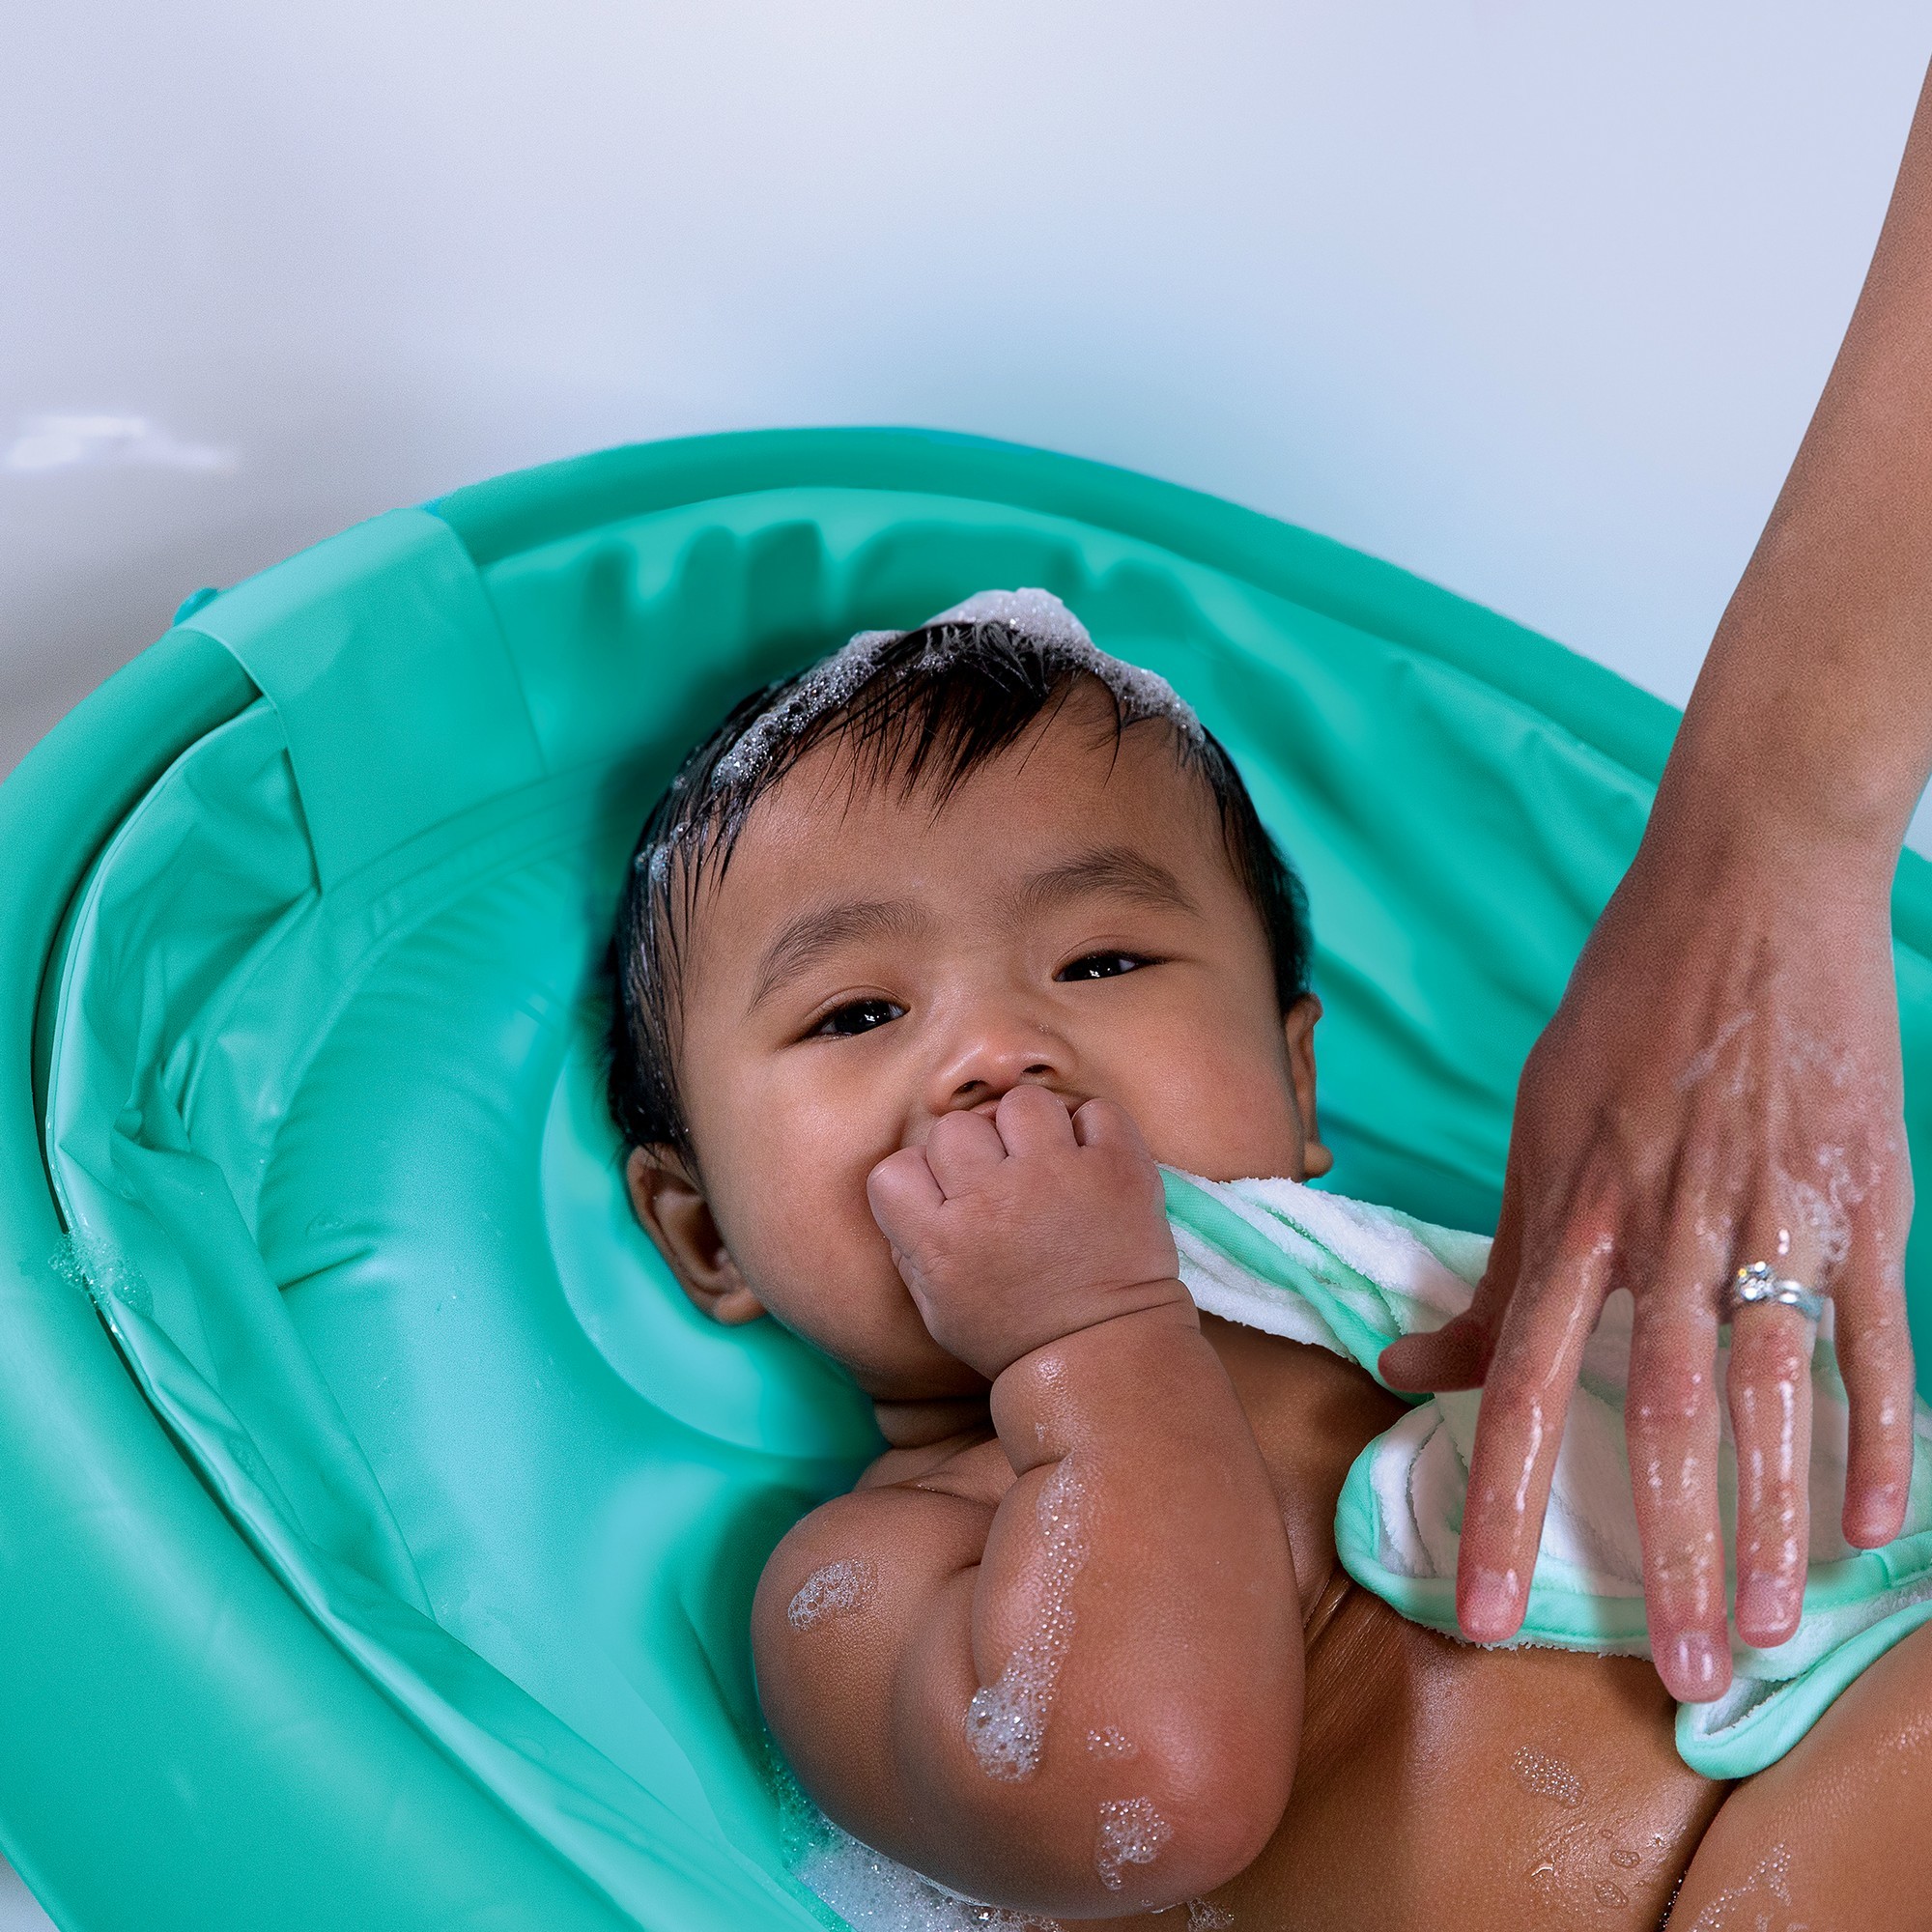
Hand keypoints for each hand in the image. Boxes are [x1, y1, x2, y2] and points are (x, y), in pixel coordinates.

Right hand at [866, 1086, 1186, 1379]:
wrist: (1106, 1353)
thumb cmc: (1015, 1335)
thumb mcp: (937, 1308)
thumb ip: (912, 1246)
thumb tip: (912, 1190)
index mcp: (941, 1240)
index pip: (894, 1168)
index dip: (918, 1179)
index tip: (945, 1198)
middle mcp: (993, 1199)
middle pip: (954, 1127)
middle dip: (973, 1152)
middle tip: (1000, 1185)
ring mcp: (1057, 1177)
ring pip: (1021, 1103)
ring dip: (1031, 1129)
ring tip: (1047, 1166)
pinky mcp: (1115, 1168)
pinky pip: (1094, 1111)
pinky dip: (1093, 1132)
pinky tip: (1089, 1166)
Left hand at [1380, 831, 1916, 1700]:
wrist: (1749, 890)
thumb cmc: (1627, 1008)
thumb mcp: (1537, 1122)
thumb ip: (1498, 1258)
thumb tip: (1413, 1365)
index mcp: (1573, 1208)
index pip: (1522, 1382)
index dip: (1501, 1505)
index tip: (1485, 1613)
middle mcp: (1668, 1226)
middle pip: (1661, 1417)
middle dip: (1664, 1556)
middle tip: (1672, 1673)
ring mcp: (1776, 1217)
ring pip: (1773, 1397)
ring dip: (1772, 1524)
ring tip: (1764, 1626)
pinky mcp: (1866, 1202)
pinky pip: (1879, 1342)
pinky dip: (1883, 1437)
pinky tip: (1875, 1527)